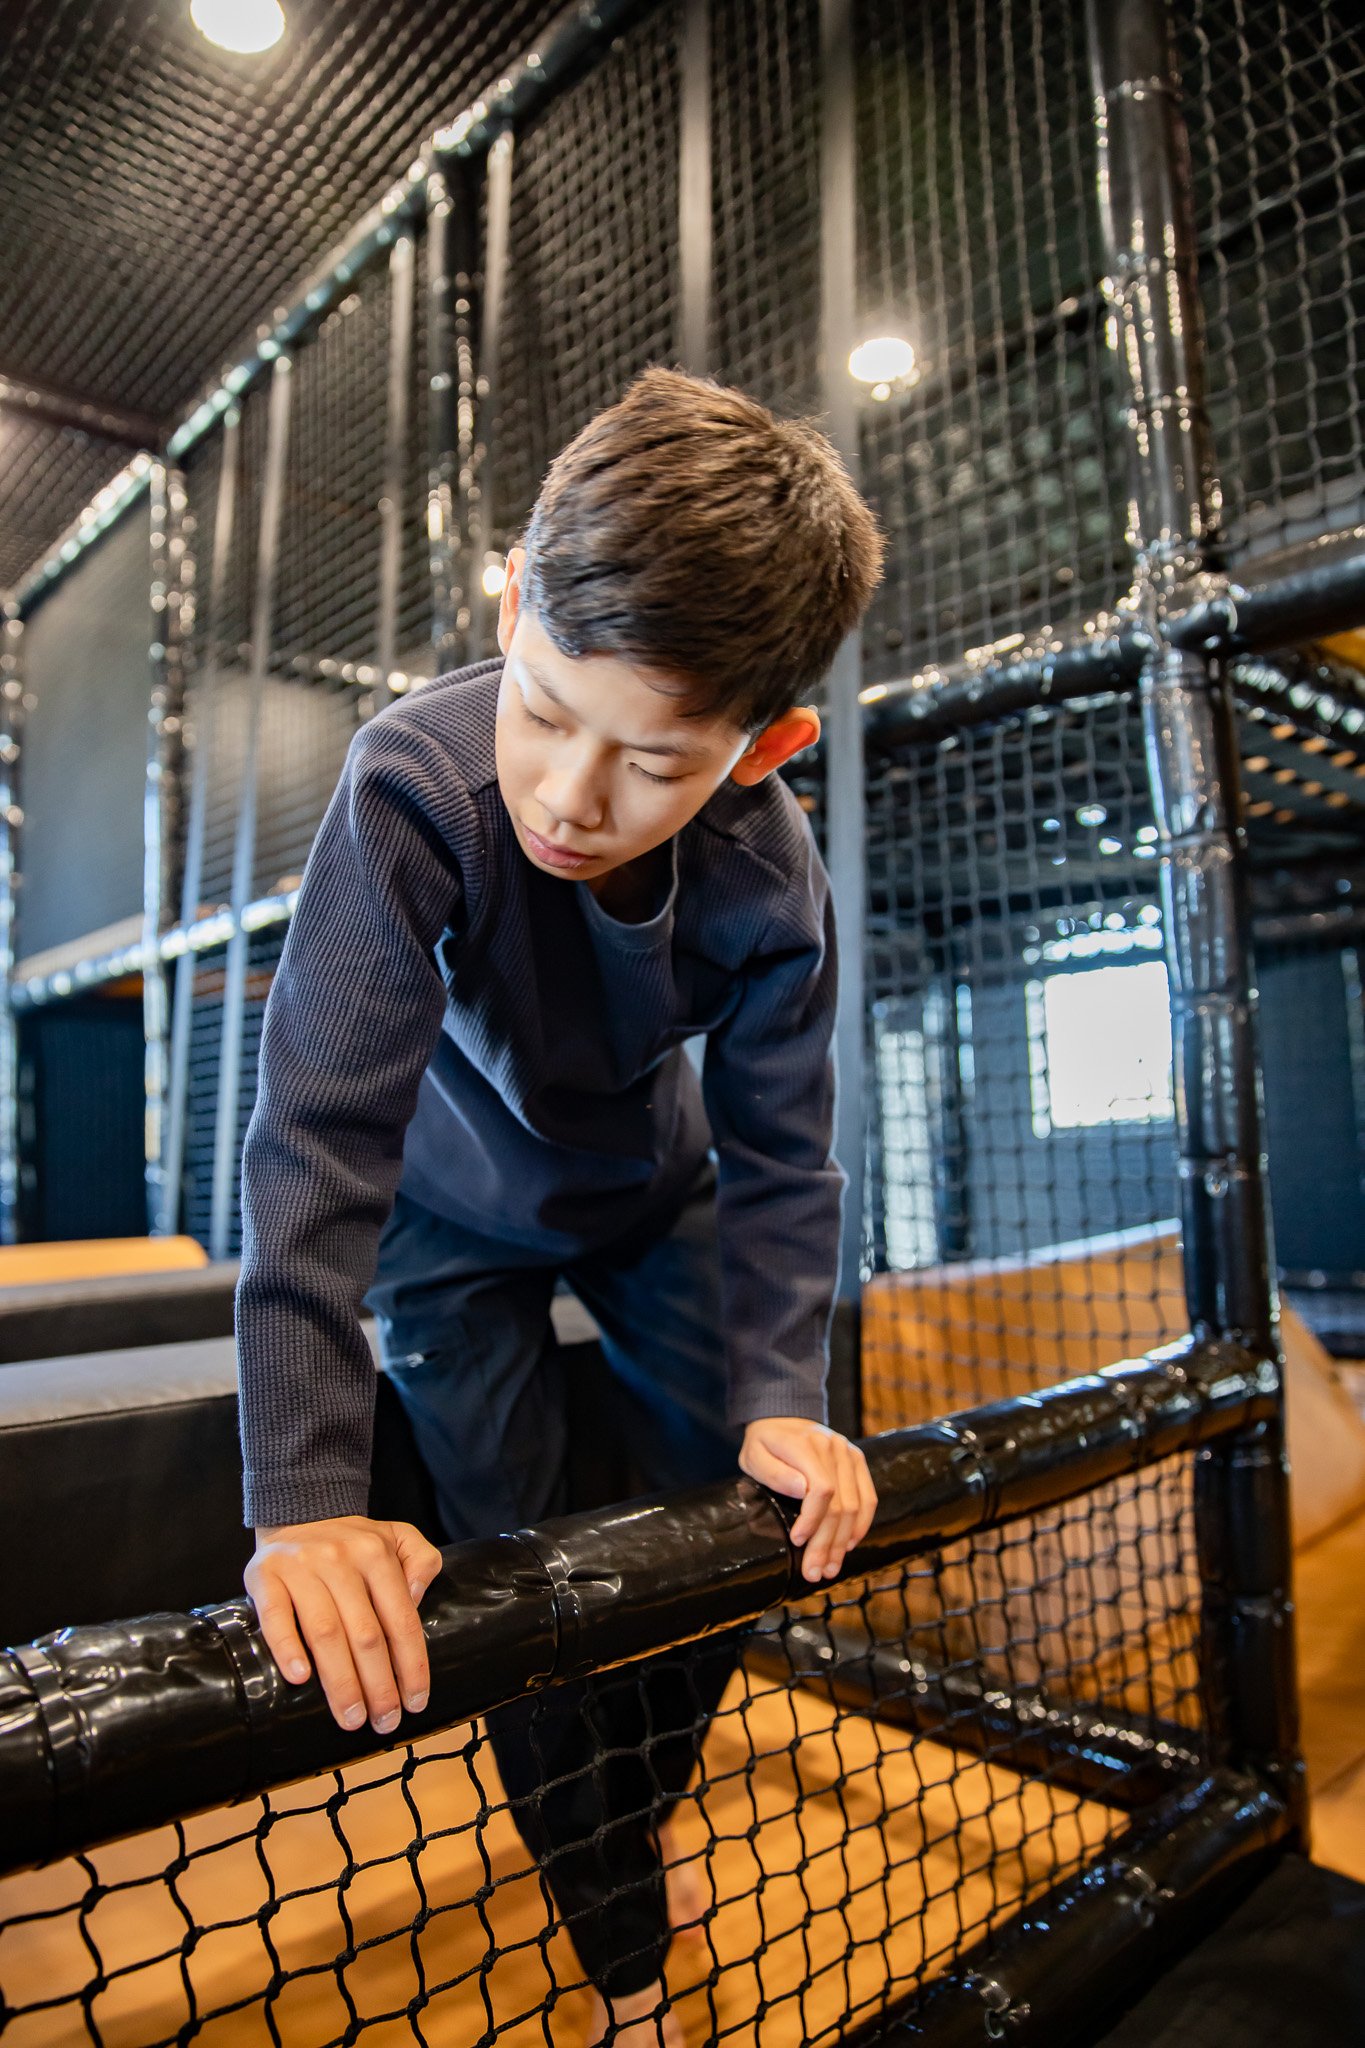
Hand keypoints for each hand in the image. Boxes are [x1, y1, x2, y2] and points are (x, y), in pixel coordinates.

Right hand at [245, 1515, 443, 1734]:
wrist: (297, 1512)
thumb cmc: (353, 1541)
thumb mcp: (399, 1536)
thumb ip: (421, 1561)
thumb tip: (417, 1599)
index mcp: (377, 1554)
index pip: (401, 1619)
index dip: (412, 1665)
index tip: (416, 1702)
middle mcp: (341, 1559)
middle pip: (366, 1634)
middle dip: (378, 1685)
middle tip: (384, 1722)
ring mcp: (301, 1567)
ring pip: (326, 1632)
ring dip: (340, 1682)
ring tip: (351, 1717)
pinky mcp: (265, 1576)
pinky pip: (276, 1617)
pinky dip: (288, 1648)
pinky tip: (301, 1679)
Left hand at [739, 1417, 877, 1583]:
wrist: (783, 1418)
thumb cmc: (764, 1444)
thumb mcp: (754, 1455)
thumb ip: (774, 1472)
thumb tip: (801, 1489)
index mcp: (806, 1445)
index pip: (822, 1488)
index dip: (812, 1520)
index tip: (797, 1541)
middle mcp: (833, 1447)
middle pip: (840, 1504)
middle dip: (827, 1543)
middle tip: (815, 1573)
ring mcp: (849, 1453)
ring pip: (855, 1506)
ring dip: (843, 1542)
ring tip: (830, 1568)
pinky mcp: (858, 1461)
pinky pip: (868, 1498)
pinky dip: (861, 1525)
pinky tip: (849, 1545)